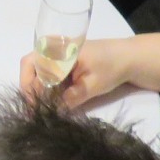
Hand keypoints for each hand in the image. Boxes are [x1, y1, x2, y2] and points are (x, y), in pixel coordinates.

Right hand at [18, 33, 159, 110]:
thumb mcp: (92, 86)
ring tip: (44, 107)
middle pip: (29, 66)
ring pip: (37, 70)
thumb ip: (71, 97)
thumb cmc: (112, 67)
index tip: (35, 106)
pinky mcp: (63, 60)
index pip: (32, 65)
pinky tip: (54, 100)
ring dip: (38, 89)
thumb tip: (53, 111)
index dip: (30, 87)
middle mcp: (54, 47)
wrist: (130, 57)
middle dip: (30, 88)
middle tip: (36, 108)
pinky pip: (47, 71)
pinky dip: (47, 86)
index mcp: (60, 49)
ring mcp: (58, 53)